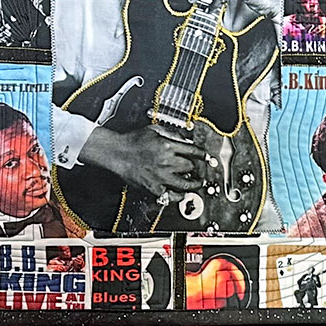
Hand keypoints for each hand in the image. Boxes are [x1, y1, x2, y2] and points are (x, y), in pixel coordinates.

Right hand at [82, 124, 205, 196]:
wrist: (117, 153)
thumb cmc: (133, 141)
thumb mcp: (154, 130)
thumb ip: (172, 134)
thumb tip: (186, 141)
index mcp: (168, 146)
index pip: (194, 152)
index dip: (204, 155)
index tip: (208, 158)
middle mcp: (166, 162)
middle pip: (191, 167)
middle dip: (196, 167)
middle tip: (199, 168)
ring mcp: (161, 177)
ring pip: (186, 184)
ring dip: (195, 184)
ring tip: (198, 183)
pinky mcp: (154, 188)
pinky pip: (171, 195)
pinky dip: (179, 196)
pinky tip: (183, 193)